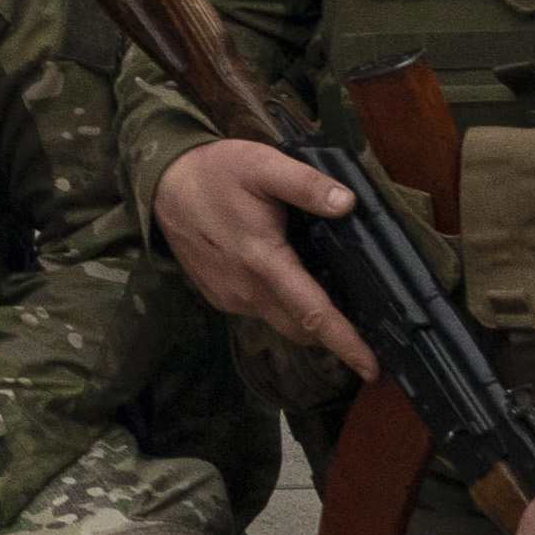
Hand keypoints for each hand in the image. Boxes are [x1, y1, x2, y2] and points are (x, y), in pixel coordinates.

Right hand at [154, 139, 384, 384]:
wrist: (162, 183)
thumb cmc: (216, 172)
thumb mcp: (263, 165)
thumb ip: (306, 184)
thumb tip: (348, 203)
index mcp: (264, 262)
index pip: (313, 314)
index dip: (346, 343)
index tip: (372, 369)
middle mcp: (247, 290)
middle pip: (302, 329)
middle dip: (335, 336)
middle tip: (367, 326)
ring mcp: (230, 296)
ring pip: (281, 321)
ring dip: (308, 320)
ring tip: (332, 301)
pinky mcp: (219, 295)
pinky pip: (260, 311)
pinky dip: (282, 307)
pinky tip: (290, 282)